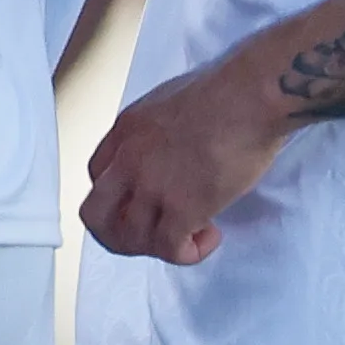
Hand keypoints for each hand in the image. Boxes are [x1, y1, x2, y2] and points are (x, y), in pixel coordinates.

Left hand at [77, 48, 291, 264]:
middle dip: (119, 234)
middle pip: (96, 215)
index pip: (95, 177)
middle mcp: (128, 161)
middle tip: (154, 233)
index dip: (119, 197)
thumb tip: (171, 151)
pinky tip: (210, 235)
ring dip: (158, 245)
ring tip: (192, 233)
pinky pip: (168, 248)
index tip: (147, 199)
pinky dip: (187, 252)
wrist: (249, 98)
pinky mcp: (183, 207)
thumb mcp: (168, 102)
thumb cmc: (225, 92)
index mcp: (124, 132)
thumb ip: (157, 132)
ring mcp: (151, 186)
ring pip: (129, 238)